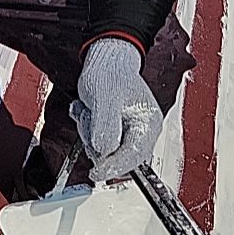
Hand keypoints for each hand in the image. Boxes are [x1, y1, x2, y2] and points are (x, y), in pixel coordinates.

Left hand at [69, 37, 161, 181]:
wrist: (104, 61)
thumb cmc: (109, 74)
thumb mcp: (104, 99)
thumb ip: (106, 126)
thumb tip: (104, 151)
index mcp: (148, 124)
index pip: (134, 156)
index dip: (114, 166)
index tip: (96, 173)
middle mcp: (140, 131)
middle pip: (116, 155)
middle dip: (96, 139)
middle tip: (90, 117)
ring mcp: (126, 132)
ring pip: (102, 149)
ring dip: (88, 130)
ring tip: (90, 109)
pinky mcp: (113, 131)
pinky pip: (94, 140)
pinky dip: (86, 126)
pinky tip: (88, 110)